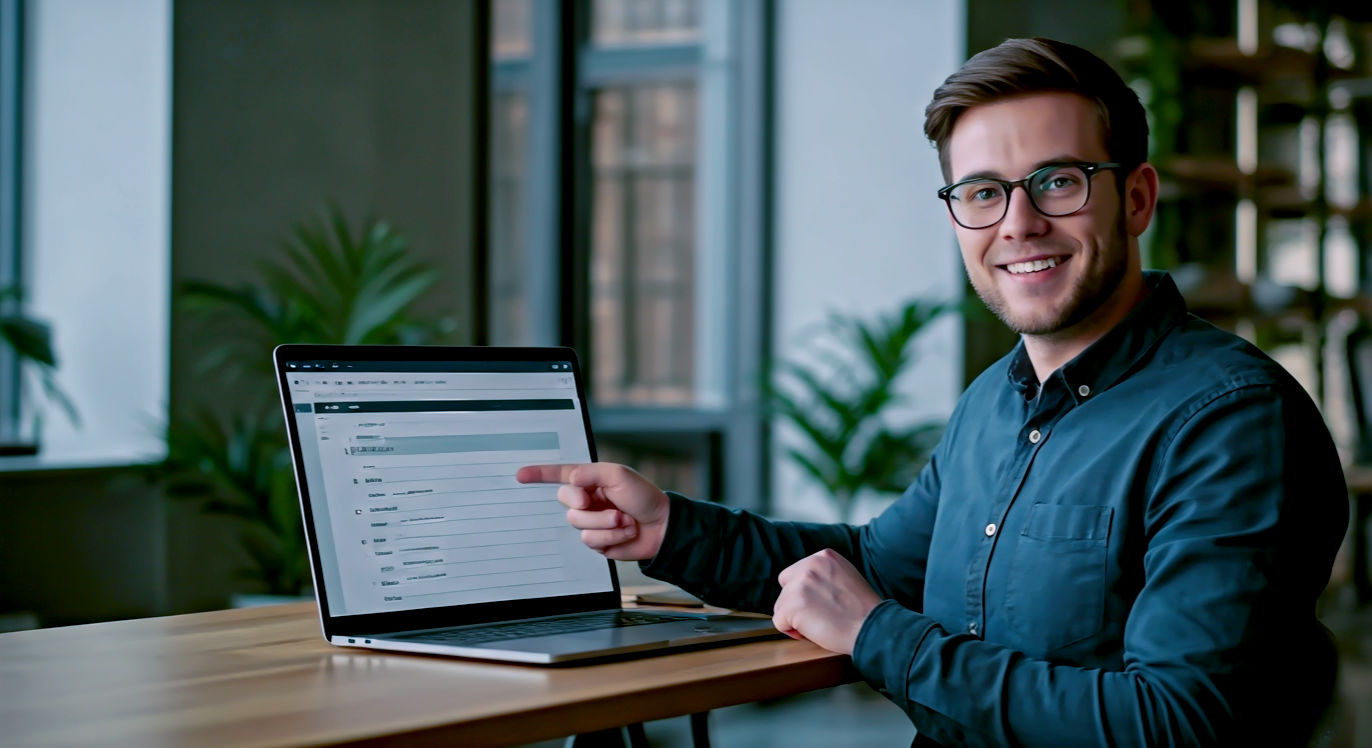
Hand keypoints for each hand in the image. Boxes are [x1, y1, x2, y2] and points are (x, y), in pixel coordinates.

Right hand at [515, 463, 669, 560]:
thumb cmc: (644, 497)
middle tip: (602, 503)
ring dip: (605, 523)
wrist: (661, 527)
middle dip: (584, 503)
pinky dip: (611, 537)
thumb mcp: (619, 475)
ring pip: (578, 524)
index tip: (520, 475)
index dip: (538, 474)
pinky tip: (625, 532)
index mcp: (590, 481)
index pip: (558, 475)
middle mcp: (587, 500)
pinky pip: (591, 541)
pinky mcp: (597, 541)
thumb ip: (592, 473)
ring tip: (624, 520)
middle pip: (566, 502)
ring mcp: (591, 521)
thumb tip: (570, 479)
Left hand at [773, 549, 881, 654]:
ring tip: (819, 624)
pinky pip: (779, 621)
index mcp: (824, 556)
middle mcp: (810, 565)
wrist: (873, 628)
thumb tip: (801, 584)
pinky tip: (811, 632)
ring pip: (781, 605)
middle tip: (817, 615)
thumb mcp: (846, 577)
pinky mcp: (793, 604)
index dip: (806, 592)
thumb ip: (825, 574)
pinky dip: (790, 631)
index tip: (822, 604)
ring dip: (794, 618)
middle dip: (795, 602)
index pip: (798, 572)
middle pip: (785, 585)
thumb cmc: (862, 611)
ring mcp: (800, 584)